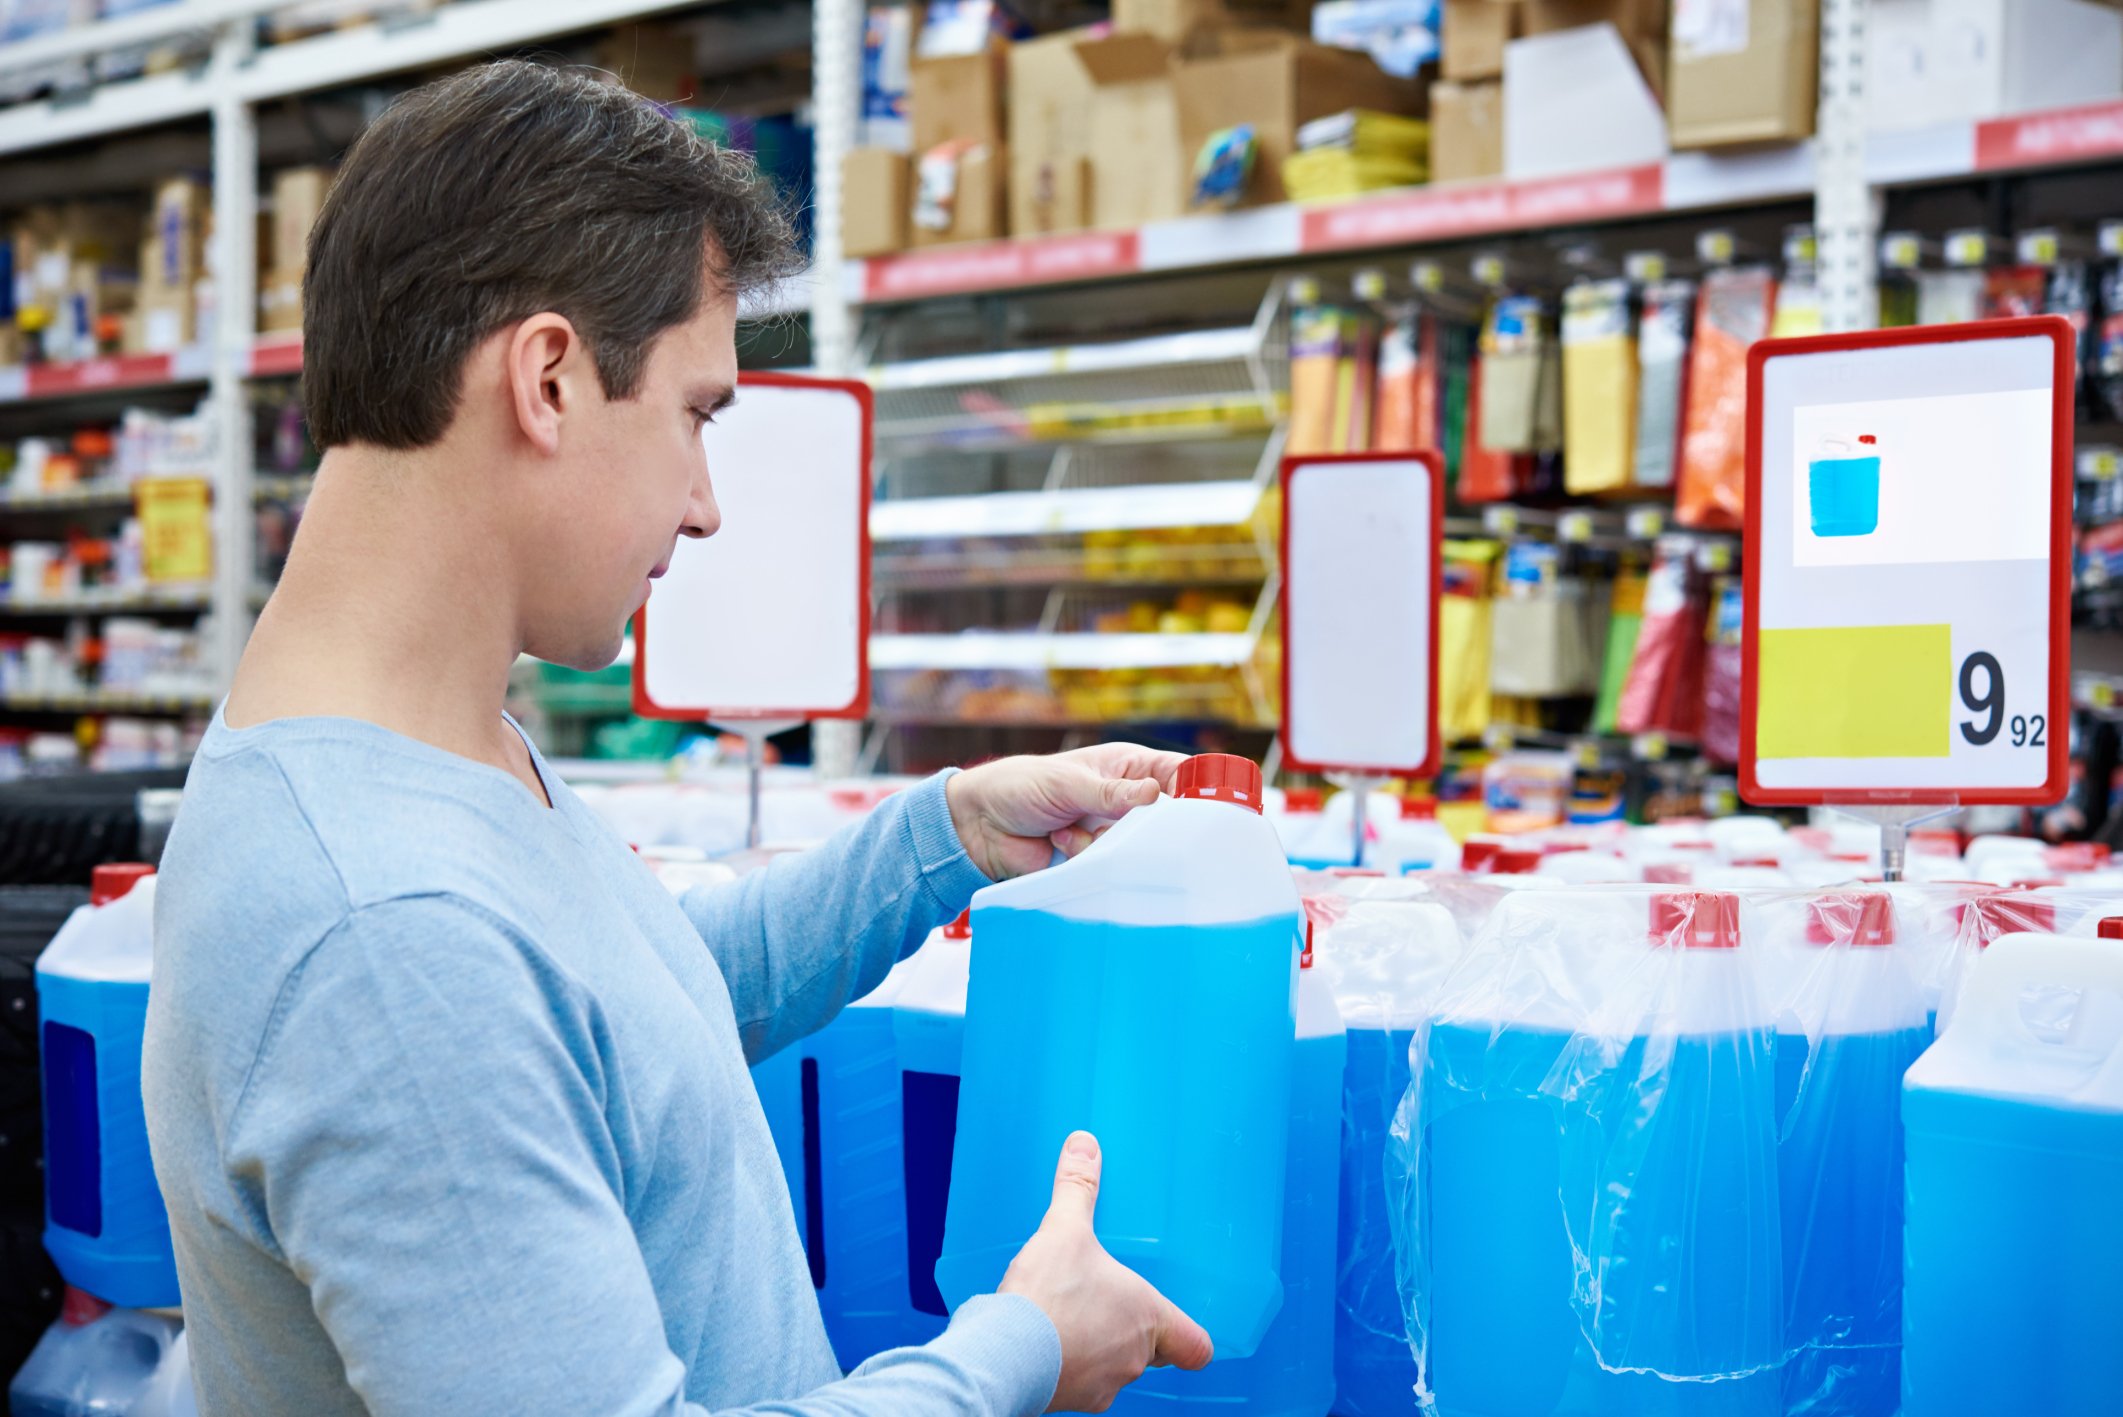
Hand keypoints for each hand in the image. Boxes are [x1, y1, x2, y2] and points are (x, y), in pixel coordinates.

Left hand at [946, 744, 1185, 879]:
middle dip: (1142, 827)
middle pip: (1164, 819)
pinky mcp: (1095, 860)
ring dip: (1100, 842)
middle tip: (1115, 824)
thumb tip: (1154, 793)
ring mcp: (1111, 832)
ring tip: (1066, 829)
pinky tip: (1059, 844)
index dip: (1193, 790)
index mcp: (1126, 767)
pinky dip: (1085, 858)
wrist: (979, 826)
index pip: (1176, 774)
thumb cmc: (1021, 787)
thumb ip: (1110, 793)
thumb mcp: (1067, 783)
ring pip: (1137, 847)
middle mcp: (1126, 800)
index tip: (1197, 809)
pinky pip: (1111, 868)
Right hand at [1000, 1132, 1212, 1411]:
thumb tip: (1085, 1143)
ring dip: (1097, 1347)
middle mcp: (1134, 1359)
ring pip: (1114, 1368)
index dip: (1188, 1336)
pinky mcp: (1070, 1401)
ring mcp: (1104, 1385)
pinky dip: (1068, 1367)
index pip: (1195, 1345)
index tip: (1177, 1327)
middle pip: (1150, 1352)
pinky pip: (1080, 1384)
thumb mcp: (1064, 1229)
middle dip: (1129, 1328)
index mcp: (1147, 1318)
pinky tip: (1044, 1343)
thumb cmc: (1048, 1297)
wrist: (1006, 1354)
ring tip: (1067, 1319)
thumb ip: (1077, 1187)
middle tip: (1103, 1303)